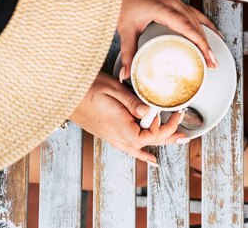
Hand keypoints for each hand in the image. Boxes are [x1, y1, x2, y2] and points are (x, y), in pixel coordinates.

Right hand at [70, 73, 189, 164]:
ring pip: (141, 146)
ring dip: (160, 142)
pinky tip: (150, 159)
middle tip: (185, 132)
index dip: (161, 127)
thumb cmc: (86, 88)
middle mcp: (117, 137)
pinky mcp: (110, 134)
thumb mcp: (113, 90)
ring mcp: (112, 137)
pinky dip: (143, 152)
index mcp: (119, 127)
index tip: (168, 111)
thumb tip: (151, 112)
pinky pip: (130, 147)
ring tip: (178, 142)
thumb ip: (133, 102)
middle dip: (168, 136)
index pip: (149, 137)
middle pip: (148, 143)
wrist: (63, 94)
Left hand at [119, 0, 221, 78]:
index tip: (207, 56)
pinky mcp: (175, 1)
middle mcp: (173, 3)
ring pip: (197, 20)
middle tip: (212, 63)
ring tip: (212, 54)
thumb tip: (125, 74)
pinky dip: (205, 23)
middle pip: (196, 26)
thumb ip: (127, 53)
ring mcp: (175, 1)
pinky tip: (213, 32)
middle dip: (206, 45)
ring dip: (207, 37)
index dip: (200, 43)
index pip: (187, 27)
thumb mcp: (125, 29)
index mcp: (163, 8)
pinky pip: (195, 13)